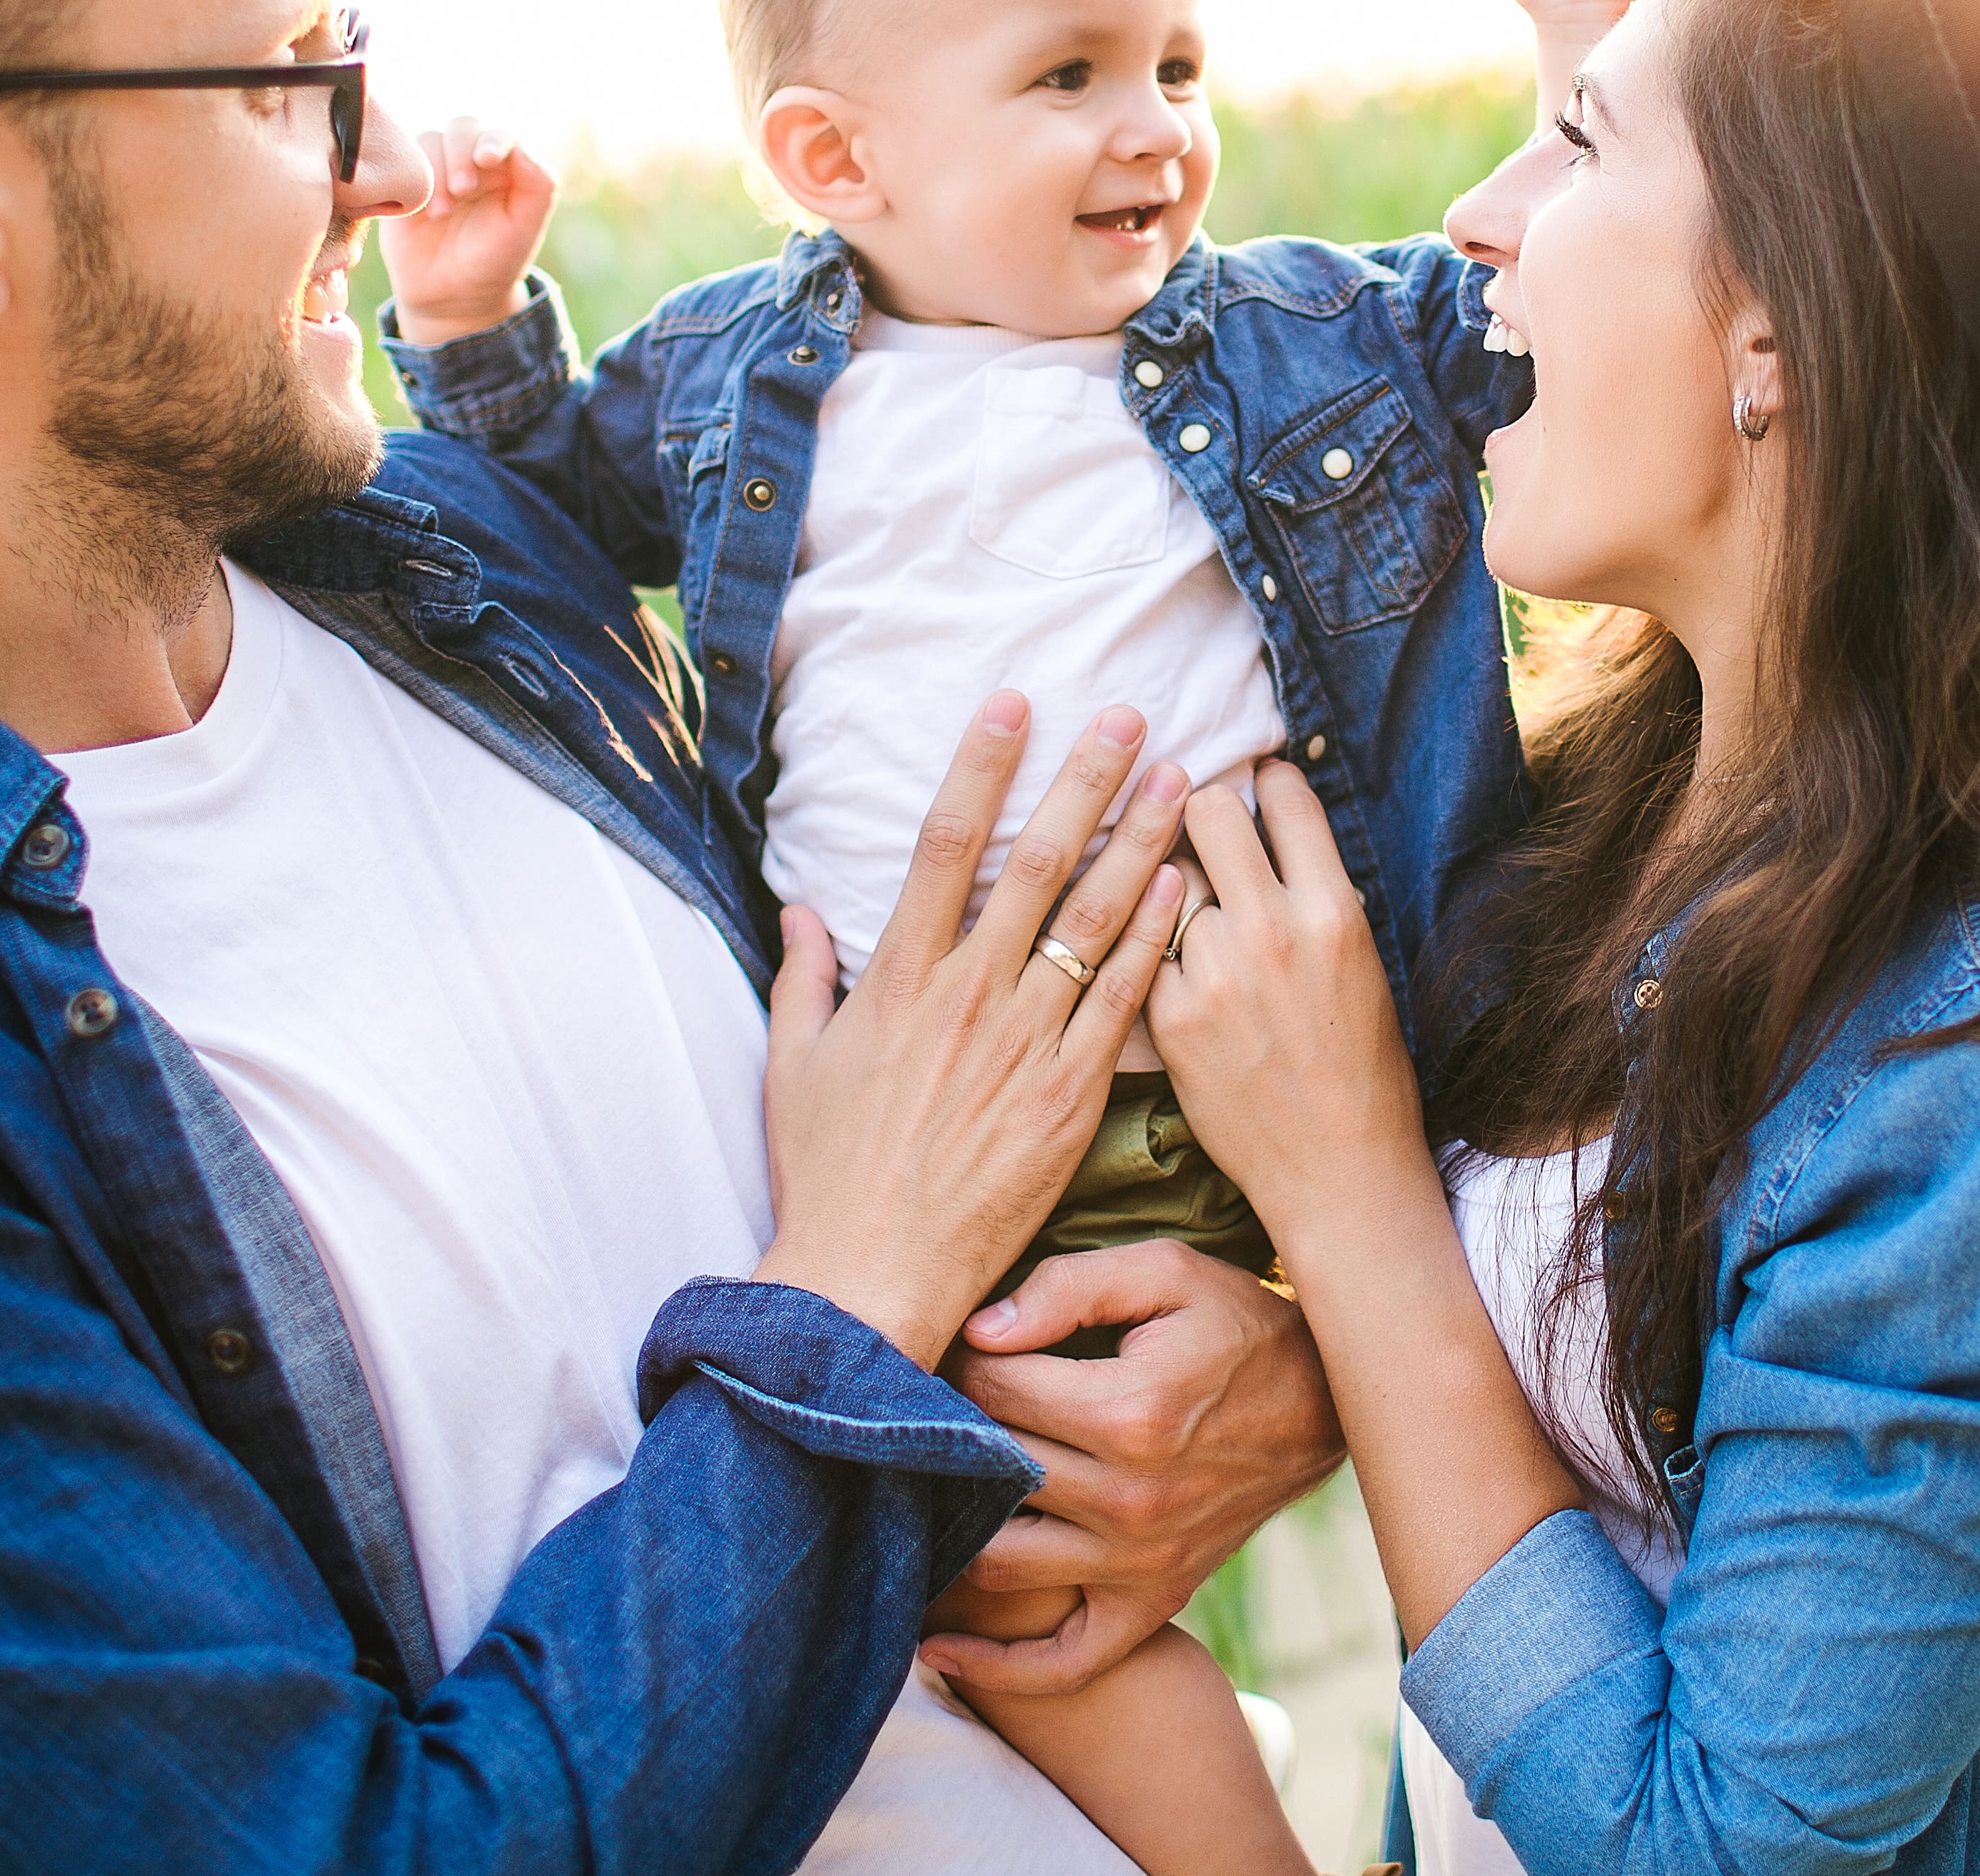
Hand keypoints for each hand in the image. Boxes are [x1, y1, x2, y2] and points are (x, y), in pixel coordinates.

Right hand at [377, 124, 558, 346]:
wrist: (451, 295)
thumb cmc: (494, 259)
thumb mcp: (525, 228)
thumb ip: (538, 185)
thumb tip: (522, 149)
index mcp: (506, 165)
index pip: (502, 134)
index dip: (494, 140)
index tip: (486, 160)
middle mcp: (470, 159)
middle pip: (463, 127)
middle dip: (461, 153)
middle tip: (463, 190)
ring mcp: (436, 167)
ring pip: (429, 140)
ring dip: (437, 170)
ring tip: (441, 213)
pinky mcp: (405, 181)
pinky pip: (400, 161)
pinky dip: (409, 176)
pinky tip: (419, 209)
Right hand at [752, 696, 1191, 1365]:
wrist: (869, 1276)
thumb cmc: (826, 1174)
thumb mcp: (792, 1064)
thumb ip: (801, 976)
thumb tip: (801, 907)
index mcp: (898, 978)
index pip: (942, 844)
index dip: (981, 766)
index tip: (1012, 703)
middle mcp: (968, 997)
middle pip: (1036, 864)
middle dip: (1085, 782)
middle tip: (1130, 716)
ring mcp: (1024, 1045)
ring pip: (1094, 922)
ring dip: (1141, 842)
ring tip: (1185, 780)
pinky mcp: (1069, 1098)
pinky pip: (1124, 1004)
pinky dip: (1156, 940)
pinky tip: (1187, 888)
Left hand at [926, 1241, 1342, 1694]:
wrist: (1324, 1404)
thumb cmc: (1236, 1325)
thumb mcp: (1165, 1272)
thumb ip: (1069, 1287)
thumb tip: (979, 1331)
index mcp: (1130, 1413)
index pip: (994, 1392)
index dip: (961, 1362)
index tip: (958, 1347)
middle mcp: (1130, 1499)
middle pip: (989, 1471)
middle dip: (946, 1434)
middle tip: (930, 1409)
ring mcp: (1140, 1562)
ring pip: (999, 1563)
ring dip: (948, 1532)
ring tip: (919, 1495)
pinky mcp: (1153, 1601)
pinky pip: (1064, 1660)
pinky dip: (996, 1666)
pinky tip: (936, 1646)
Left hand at [1148, 762, 1426, 1231]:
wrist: (1338, 1171)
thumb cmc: (1363, 1070)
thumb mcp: (1359, 963)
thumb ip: (1313, 896)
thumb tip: (1272, 834)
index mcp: (1333, 911)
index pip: (1284, 797)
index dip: (1264, 782)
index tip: (1253, 786)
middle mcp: (1273, 930)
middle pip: (1207, 811)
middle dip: (1198, 809)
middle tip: (1195, 825)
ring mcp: (1215, 974)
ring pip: (1164, 880)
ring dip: (1170, 886)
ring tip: (1180, 908)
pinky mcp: (1170, 1018)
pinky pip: (1141, 948)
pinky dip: (1148, 948)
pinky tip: (1161, 960)